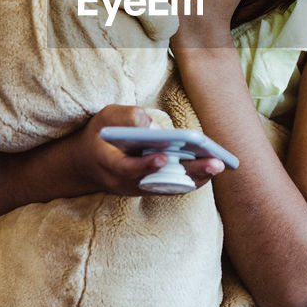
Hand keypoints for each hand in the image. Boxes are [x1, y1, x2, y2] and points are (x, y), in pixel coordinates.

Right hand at [72, 105, 223, 195]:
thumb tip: (156, 128)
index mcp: (109, 163)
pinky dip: (192, 179)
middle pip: (158, 182)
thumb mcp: (106, 117)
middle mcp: (124, 183)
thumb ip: (128, 117)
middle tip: (214, 162)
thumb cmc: (101, 134)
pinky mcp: (149, 189)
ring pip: (169, 187)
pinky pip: (172, 187)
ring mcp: (138, 189)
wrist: (88, 163)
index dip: (146, 164)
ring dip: (196, 177)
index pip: (127, 168)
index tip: (165, 157)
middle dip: (188, 173)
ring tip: (219, 163)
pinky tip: (211, 167)